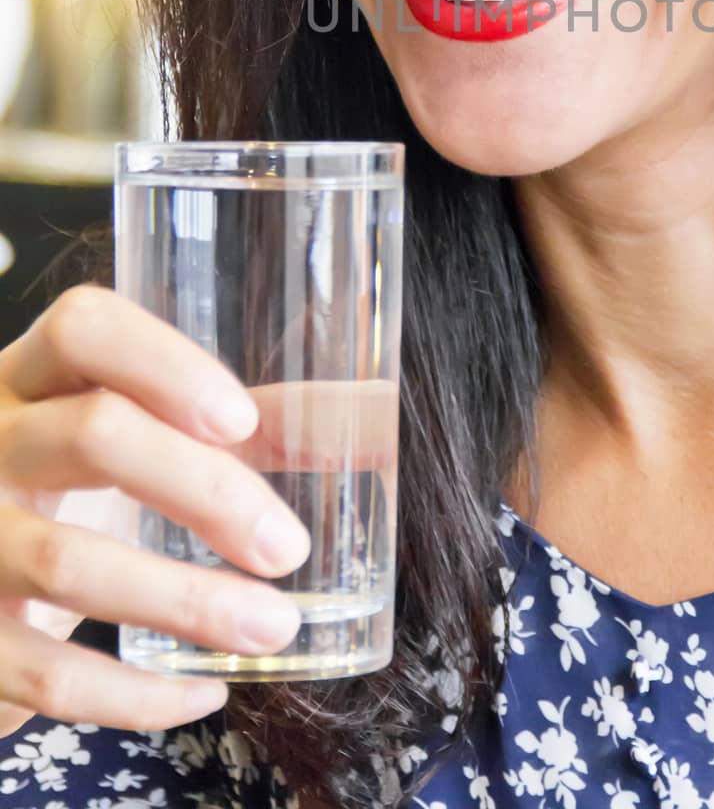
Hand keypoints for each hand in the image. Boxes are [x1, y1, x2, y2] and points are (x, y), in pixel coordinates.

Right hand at [0, 283, 315, 734]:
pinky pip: (47, 672)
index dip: (164, 363)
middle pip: (95, 435)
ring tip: (273, 626)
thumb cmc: (67, 487)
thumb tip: (370, 417)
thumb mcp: (130, 439)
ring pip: (69, 561)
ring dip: (189, 601)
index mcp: (33, 377)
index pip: (82, 327)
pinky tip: (199, 695)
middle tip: (287, 545)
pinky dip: (133, 694)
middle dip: (207, 491)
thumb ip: (235, 426)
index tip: (241, 419)